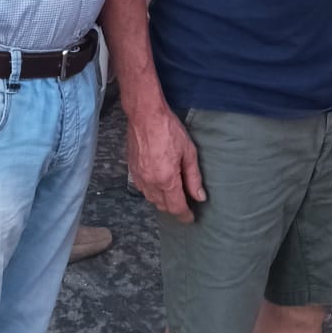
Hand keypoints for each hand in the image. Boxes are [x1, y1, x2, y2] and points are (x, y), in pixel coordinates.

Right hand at [127, 104, 205, 221]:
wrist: (145, 114)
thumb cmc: (168, 129)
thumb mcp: (188, 152)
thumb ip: (193, 177)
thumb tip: (199, 196)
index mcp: (166, 179)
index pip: (176, 207)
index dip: (185, 215)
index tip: (191, 218)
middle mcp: (150, 182)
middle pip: (163, 206)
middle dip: (174, 208)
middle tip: (185, 203)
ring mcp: (139, 177)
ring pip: (151, 199)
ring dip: (162, 201)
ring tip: (173, 194)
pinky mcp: (132, 169)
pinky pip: (142, 189)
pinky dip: (152, 192)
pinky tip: (158, 184)